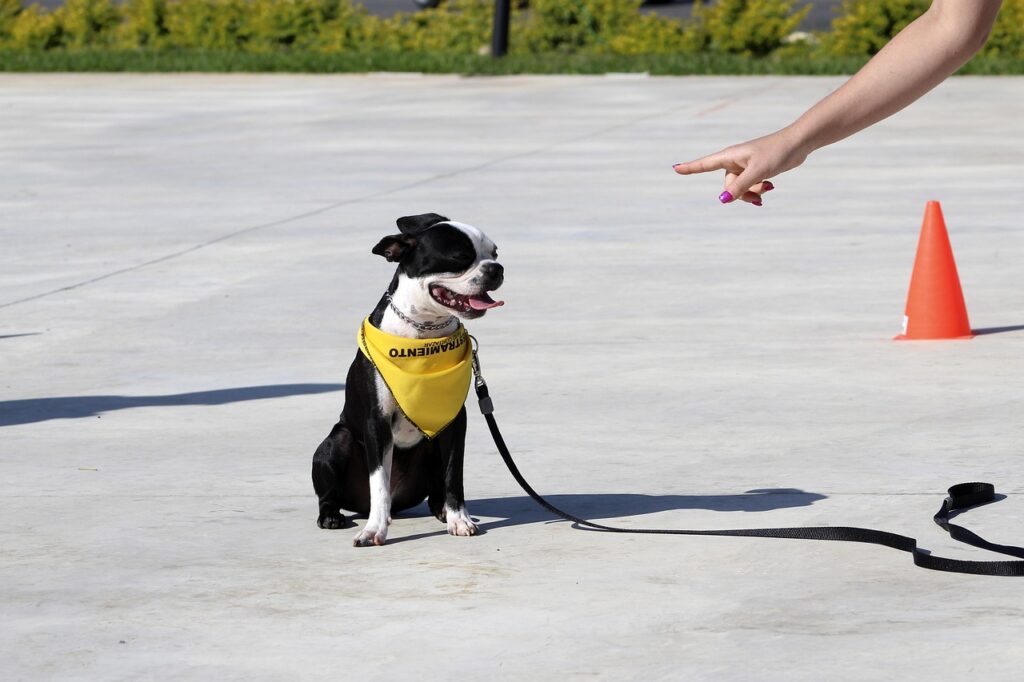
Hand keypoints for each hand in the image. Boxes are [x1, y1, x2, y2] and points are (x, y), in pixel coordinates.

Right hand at [673, 128, 809, 205]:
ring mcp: (745, 165)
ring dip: (753, 192)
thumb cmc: (777, 152)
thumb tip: (723, 200)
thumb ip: (740, 187)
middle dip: (742, 193)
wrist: (798, 143)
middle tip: (759, 196)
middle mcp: (735, 161)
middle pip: (728, 185)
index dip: (690, 168)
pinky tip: (770, 188)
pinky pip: (750, 185)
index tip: (675, 168)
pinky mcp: (756, 169)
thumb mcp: (758, 172)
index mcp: (730, 156)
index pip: (705, 164)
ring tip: (768, 189)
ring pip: (740, 188)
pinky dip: (758, 189)